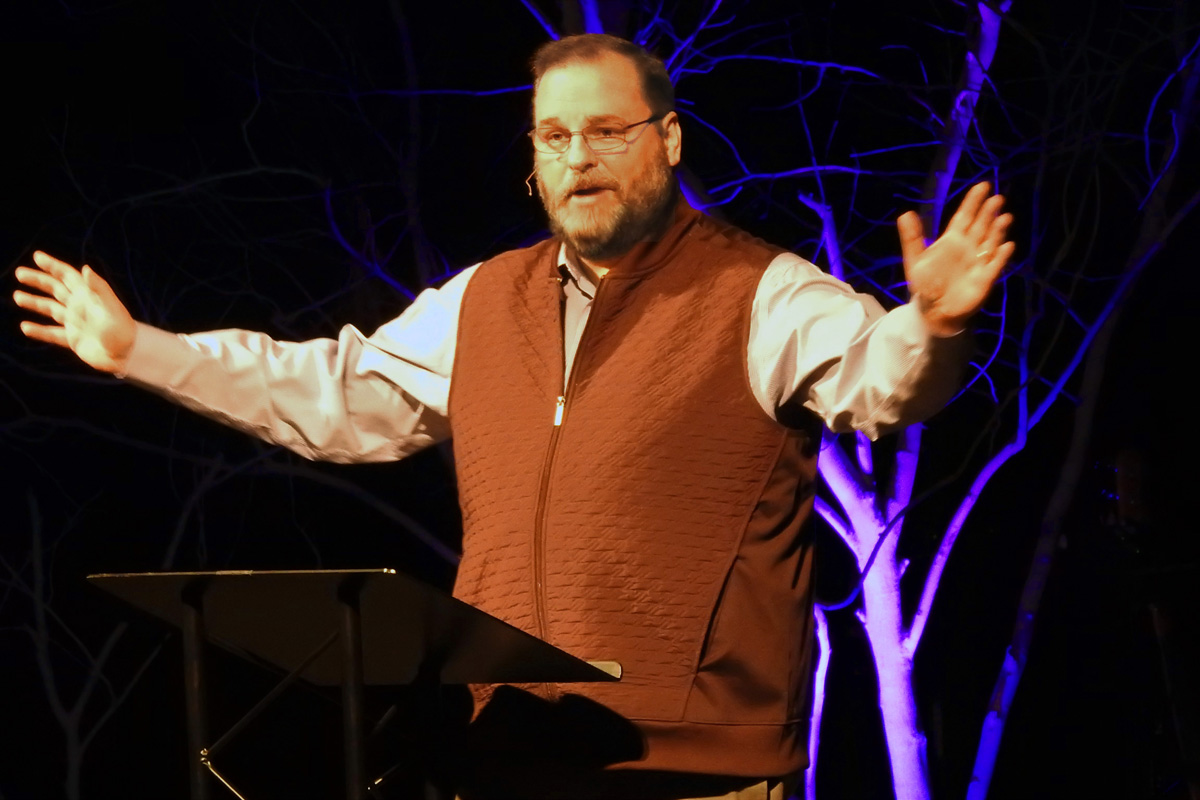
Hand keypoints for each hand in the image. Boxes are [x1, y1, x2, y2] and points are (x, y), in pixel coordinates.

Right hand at [13, 251, 136, 373]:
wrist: (127, 356)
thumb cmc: (123, 330)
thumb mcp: (111, 308)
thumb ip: (99, 288)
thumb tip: (85, 269)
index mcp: (88, 296)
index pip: (68, 276)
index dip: (53, 266)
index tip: (37, 257)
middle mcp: (80, 307)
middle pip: (55, 289)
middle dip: (38, 280)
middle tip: (19, 273)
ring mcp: (76, 323)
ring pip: (51, 310)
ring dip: (34, 303)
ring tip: (17, 296)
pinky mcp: (74, 340)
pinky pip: (52, 334)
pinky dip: (39, 331)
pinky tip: (25, 327)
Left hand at [897, 181, 1013, 335]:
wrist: (933, 311)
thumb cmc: (926, 284)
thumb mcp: (915, 260)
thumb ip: (912, 238)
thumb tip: (905, 213)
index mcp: (952, 240)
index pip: (964, 216)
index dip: (973, 202)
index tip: (983, 186)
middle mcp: (968, 248)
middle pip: (980, 226)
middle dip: (988, 213)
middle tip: (997, 199)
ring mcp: (978, 262)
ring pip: (991, 242)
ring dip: (998, 230)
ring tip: (1004, 217)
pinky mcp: (985, 278)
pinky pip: (995, 265)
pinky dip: (1001, 256)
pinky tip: (1007, 246)